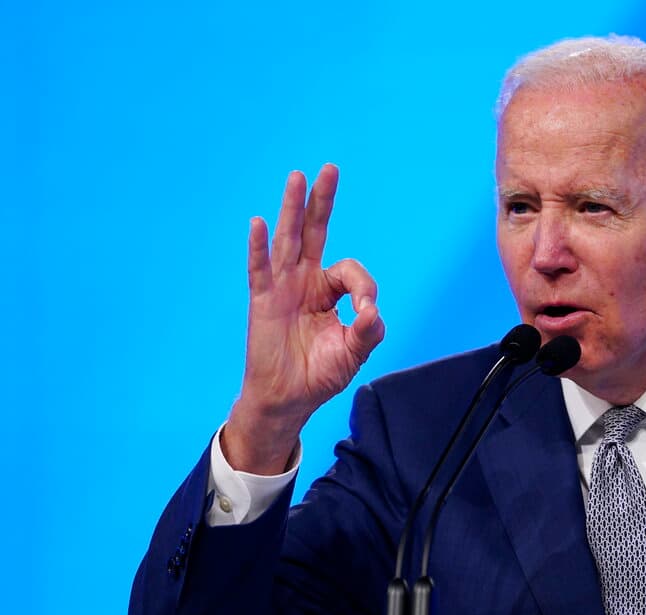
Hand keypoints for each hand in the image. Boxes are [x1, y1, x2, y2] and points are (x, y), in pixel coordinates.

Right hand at [222, 164, 384, 473]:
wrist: (288, 399)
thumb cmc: (320, 374)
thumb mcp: (354, 353)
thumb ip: (369, 331)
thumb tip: (372, 310)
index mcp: (329, 291)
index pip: (350, 271)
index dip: (362, 285)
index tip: (365, 311)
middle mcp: (305, 282)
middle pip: (314, 233)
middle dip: (322, 202)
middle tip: (329, 169)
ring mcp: (282, 288)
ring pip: (288, 241)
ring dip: (292, 208)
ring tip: (297, 176)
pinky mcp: (263, 301)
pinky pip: (260, 269)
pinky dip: (259, 247)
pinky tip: (259, 223)